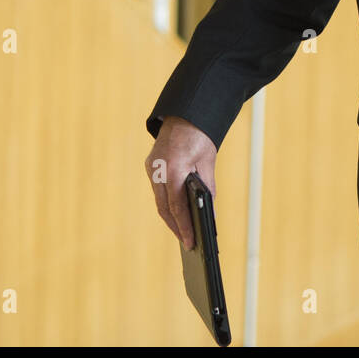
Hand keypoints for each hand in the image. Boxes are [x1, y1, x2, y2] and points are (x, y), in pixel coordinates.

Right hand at [145, 116, 217, 250]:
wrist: (184, 114)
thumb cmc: (199, 137)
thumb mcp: (208, 163)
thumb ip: (208, 190)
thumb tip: (208, 217)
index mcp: (173, 168)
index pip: (177, 205)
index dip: (184, 227)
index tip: (190, 242)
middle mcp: (157, 169)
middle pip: (164, 208)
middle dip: (176, 227)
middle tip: (188, 243)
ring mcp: (151, 167)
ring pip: (159, 201)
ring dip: (171, 218)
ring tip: (183, 234)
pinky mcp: (150, 166)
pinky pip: (158, 191)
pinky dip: (167, 204)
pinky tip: (176, 215)